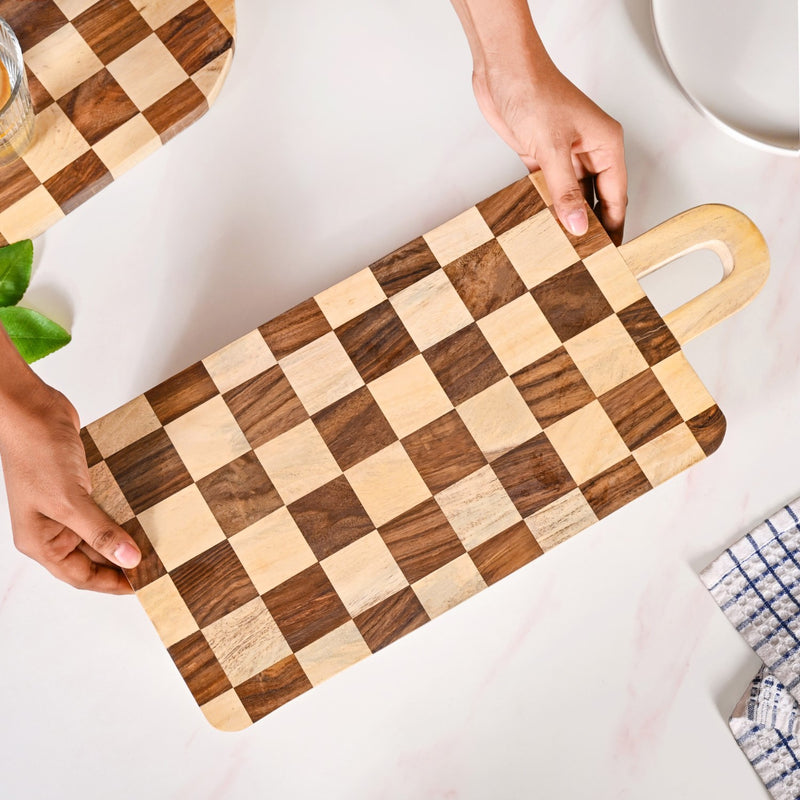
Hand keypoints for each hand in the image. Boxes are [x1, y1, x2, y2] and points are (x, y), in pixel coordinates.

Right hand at [0, 384, 140, 593]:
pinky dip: (122, 514)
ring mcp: (65, 507)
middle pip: (91, 558)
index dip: (112, 583)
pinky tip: (144, 516)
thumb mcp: (69, 500)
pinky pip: (104, 509)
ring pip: (100, 533)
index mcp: (40, 542)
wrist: (33, 409)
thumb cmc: (36, 452)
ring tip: (156, 545)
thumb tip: (129, 559)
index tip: (144, 586)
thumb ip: (100, 532)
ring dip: (124, 537)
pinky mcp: (78, 487)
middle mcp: (51, 529)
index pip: (80, 576)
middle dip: (122, 562)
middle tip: (157, 566)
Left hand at [473, 62, 627, 243]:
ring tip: (563, 249)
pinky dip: (546, 207)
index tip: (608, 255)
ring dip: (566, 219)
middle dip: (590, 228)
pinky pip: (549, 191)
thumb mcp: (552, 147)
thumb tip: (578, 226)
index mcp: (606, 145)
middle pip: (596, 200)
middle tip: (584, 259)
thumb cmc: (535, 90)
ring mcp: (564, 155)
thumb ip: (565, 191)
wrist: (503, 70)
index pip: (616, 197)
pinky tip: (543, 226)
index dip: (613, 227)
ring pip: (572, 197)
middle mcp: (589, 151)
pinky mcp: (541, 158)